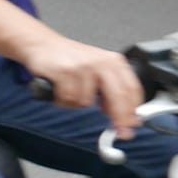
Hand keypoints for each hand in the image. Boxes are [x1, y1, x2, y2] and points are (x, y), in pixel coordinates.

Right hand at [17, 35, 143, 135]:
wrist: (44, 45)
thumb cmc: (71, 60)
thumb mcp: (98, 70)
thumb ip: (111, 91)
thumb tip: (122, 116)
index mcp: (114, 62)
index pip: (132, 89)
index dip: (133, 111)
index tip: (132, 126)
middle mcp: (101, 62)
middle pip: (118, 97)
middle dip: (119, 118)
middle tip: (119, 132)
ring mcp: (82, 66)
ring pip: (86, 102)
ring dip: (76, 104)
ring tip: (70, 93)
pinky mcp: (64, 71)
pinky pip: (68, 98)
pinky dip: (62, 100)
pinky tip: (59, 91)